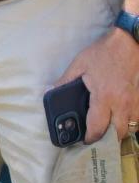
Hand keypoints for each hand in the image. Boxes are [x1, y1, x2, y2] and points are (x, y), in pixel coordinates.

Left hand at [58, 27, 138, 142]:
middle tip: (98, 137)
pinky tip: (122, 117)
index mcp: (104, 96)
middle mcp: (122, 102)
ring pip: (132, 126)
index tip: (85, 141)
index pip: (98, 127)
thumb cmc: (104, 52)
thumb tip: (52, 91)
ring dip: (121, 130)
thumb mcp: (80, 64)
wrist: (129, 41)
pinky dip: (132, 121)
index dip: (90, 138)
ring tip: (110, 128)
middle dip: (108, 139)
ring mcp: (135, 101)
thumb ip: (65, 81)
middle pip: (119, 133)